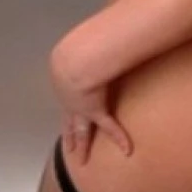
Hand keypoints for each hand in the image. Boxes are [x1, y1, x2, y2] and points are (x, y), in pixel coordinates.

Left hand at [49, 48, 132, 163]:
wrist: (75, 63)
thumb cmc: (75, 51)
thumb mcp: (77, 49)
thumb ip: (88, 44)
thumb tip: (96, 32)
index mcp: (65, 85)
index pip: (66, 102)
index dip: (67, 112)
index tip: (67, 121)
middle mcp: (70, 101)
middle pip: (69, 124)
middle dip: (69, 137)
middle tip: (69, 150)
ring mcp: (81, 109)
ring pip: (81, 131)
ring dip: (82, 145)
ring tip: (81, 159)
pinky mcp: (96, 113)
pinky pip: (109, 128)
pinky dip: (119, 138)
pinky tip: (127, 149)